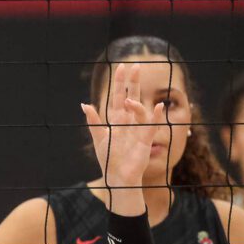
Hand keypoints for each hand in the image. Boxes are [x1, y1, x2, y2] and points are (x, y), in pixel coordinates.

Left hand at [82, 63, 165, 194]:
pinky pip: (151, 126)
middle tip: (136, 65)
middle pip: (132, 97)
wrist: (117, 177)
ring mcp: (138, 129)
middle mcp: (129, 122)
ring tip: (128, 100)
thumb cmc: (108, 159)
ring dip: (135, 104)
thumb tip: (84, 104)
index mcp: (117, 120)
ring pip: (139, 110)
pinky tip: (159, 108)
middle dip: (133, 82)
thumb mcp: (98, 138)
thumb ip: (93, 121)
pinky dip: (156, 117)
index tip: (121, 67)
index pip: (118, 97)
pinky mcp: (145, 140)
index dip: (120, 83)